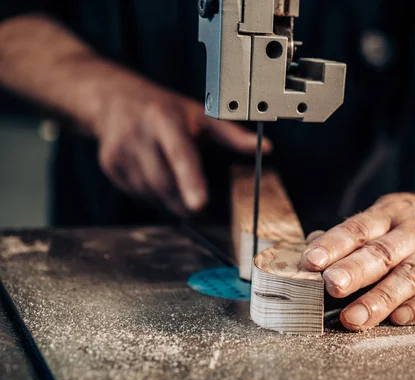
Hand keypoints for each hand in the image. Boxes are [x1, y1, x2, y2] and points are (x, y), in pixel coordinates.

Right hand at [93, 78, 270, 216]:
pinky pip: (137, 194)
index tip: (200, 204)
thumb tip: (265, 148)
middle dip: (184, 201)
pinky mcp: (109, 165)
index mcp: (163, 118)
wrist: (114, 99)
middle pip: (164, 183)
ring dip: (168, 198)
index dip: (190, 181)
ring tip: (173, 178)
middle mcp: (138, 133)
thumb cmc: (166, 108)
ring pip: (150, 193)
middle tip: (199, 204)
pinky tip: (155, 175)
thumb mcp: (201, 113)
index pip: (180, 154)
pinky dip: (152, 195)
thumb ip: (233, 134)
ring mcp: (119, 150)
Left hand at [302, 188, 414, 330]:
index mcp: (393, 213)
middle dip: (354, 270)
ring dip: (381, 298)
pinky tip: (400, 318)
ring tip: (354, 317)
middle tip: (331, 285)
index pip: (359, 228)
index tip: (311, 262)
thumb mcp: (391, 213)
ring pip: (411, 275)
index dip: (334, 244)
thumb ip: (355, 233)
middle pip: (383, 252)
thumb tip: (313, 247)